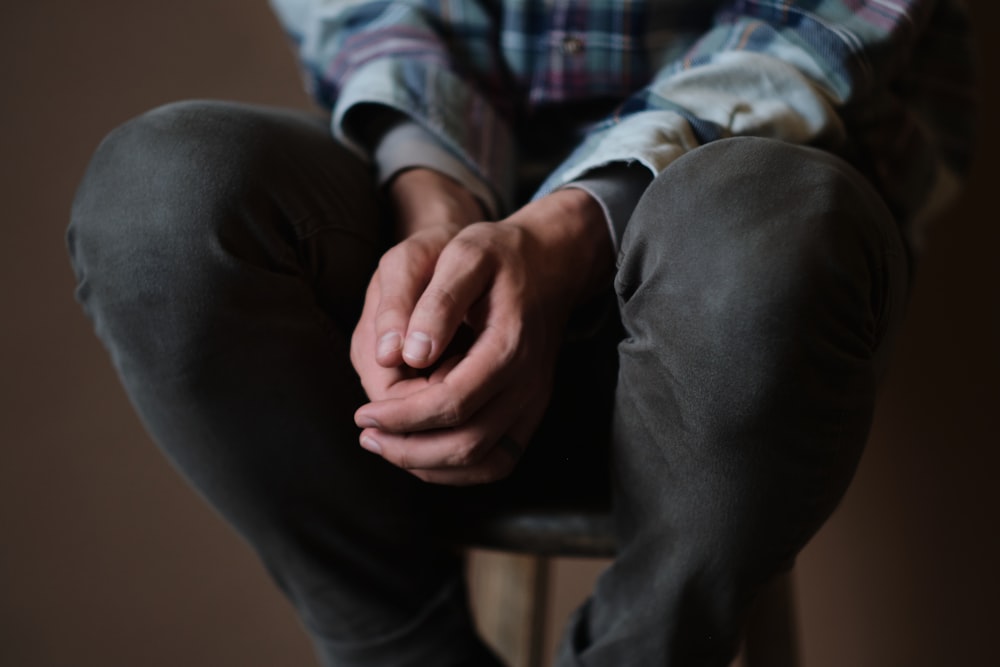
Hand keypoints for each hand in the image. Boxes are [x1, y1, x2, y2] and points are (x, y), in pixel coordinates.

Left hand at [352, 187, 612, 485]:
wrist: (549, 262)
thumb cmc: (497, 255)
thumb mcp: (462, 254)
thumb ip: (433, 300)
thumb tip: (404, 356)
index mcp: (509, 345)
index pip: (451, 402)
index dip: (402, 417)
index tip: (363, 412)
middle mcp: (528, 383)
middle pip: (466, 443)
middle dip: (408, 448)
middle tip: (366, 433)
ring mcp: (534, 403)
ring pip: (483, 463)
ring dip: (428, 465)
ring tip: (385, 445)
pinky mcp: (530, 413)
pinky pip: (497, 461)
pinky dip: (456, 470)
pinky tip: (420, 452)